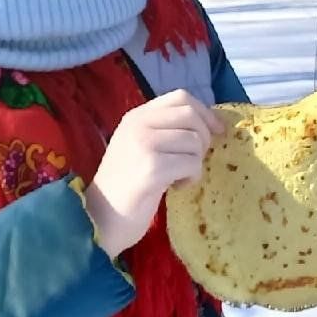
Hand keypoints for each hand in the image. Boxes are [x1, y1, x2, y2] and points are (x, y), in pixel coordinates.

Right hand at [85, 89, 223, 256]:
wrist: (100, 219)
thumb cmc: (125, 187)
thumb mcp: (140, 147)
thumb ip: (165, 130)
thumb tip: (210, 125)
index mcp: (136, 117)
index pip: (180, 97)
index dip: (205, 113)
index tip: (217, 131)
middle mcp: (138, 125)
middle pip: (190, 116)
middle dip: (204, 138)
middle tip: (194, 160)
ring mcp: (144, 145)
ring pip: (194, 141)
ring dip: (195, 163)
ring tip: (178, 177)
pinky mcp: (152, 168)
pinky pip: (192, 164)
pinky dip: (191, 178)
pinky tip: (175, 187)